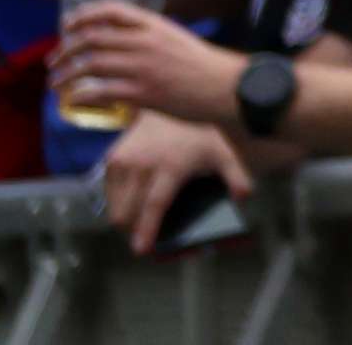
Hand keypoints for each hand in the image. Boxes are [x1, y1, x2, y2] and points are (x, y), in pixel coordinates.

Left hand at [56, 1, 247, 127]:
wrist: (226, 88)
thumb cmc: (202, 66)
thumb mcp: (176, 39)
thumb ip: (148, 38)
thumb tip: (117, 44)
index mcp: (154, 25)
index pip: (111, 10)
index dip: (83, 15)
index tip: (67, 25)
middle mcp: (145, 42)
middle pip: (92, 39)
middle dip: (66, 50)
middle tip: (54, 62)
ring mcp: (142, 68)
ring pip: (90, 65)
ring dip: (66, 74)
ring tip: (57, 83)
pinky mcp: (142, 93)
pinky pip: (100, 92)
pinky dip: (80, 95)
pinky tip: (72, 99)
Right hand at [97, 112, 252, 255]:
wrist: (172, 101)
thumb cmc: (200, 133)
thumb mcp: (224, 153)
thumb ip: (236, 177)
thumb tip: (243, 197)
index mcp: (170, 167)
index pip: (155, 205)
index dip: (147, 230)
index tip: (141, 250)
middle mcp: (142, 165)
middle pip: (128, 212)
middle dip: (134, 229)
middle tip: (146, 234)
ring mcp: (123, 161)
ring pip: (115, 206)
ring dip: (125, 216)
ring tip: (140, 218)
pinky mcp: (111, 157)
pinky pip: (108, 191)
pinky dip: (118, 200)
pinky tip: (134, 199)